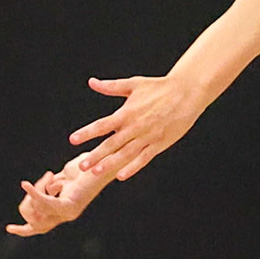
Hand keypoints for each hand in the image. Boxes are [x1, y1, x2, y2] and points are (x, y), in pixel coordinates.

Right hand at [6, 158, 107, 236]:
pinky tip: (26, 185)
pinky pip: (46, 203)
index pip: (39, 228)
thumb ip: (51, 186)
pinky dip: (35, 193)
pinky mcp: (70, 206)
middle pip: (32, 219)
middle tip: (37, 182)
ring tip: (50, 175)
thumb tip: (39, 190)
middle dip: (28, 201)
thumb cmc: (86, 167)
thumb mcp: (63, 177)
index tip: (9, 228)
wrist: (105, 163)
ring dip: (37, 190)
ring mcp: (68, 213)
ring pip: (37, 208)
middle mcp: (65, 215)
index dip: (23, 230)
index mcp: (63, 211)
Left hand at [69, 75, 201, 181]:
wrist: (186, 92)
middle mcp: (135, 126)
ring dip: (110, 164)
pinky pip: (144, 158)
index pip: (102, 125)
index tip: (73, 140)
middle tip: (82, 166)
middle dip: (95, 155)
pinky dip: (132, 167)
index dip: (87, 133)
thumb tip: (92, 82)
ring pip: (126, 154)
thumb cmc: (159, 87)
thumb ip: (111, 86)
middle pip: (111, 144)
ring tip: (96, 172)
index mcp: (127, 112)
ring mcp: (147, 137)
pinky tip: (121, 176)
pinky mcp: (159, 144)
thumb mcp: (134, 84)